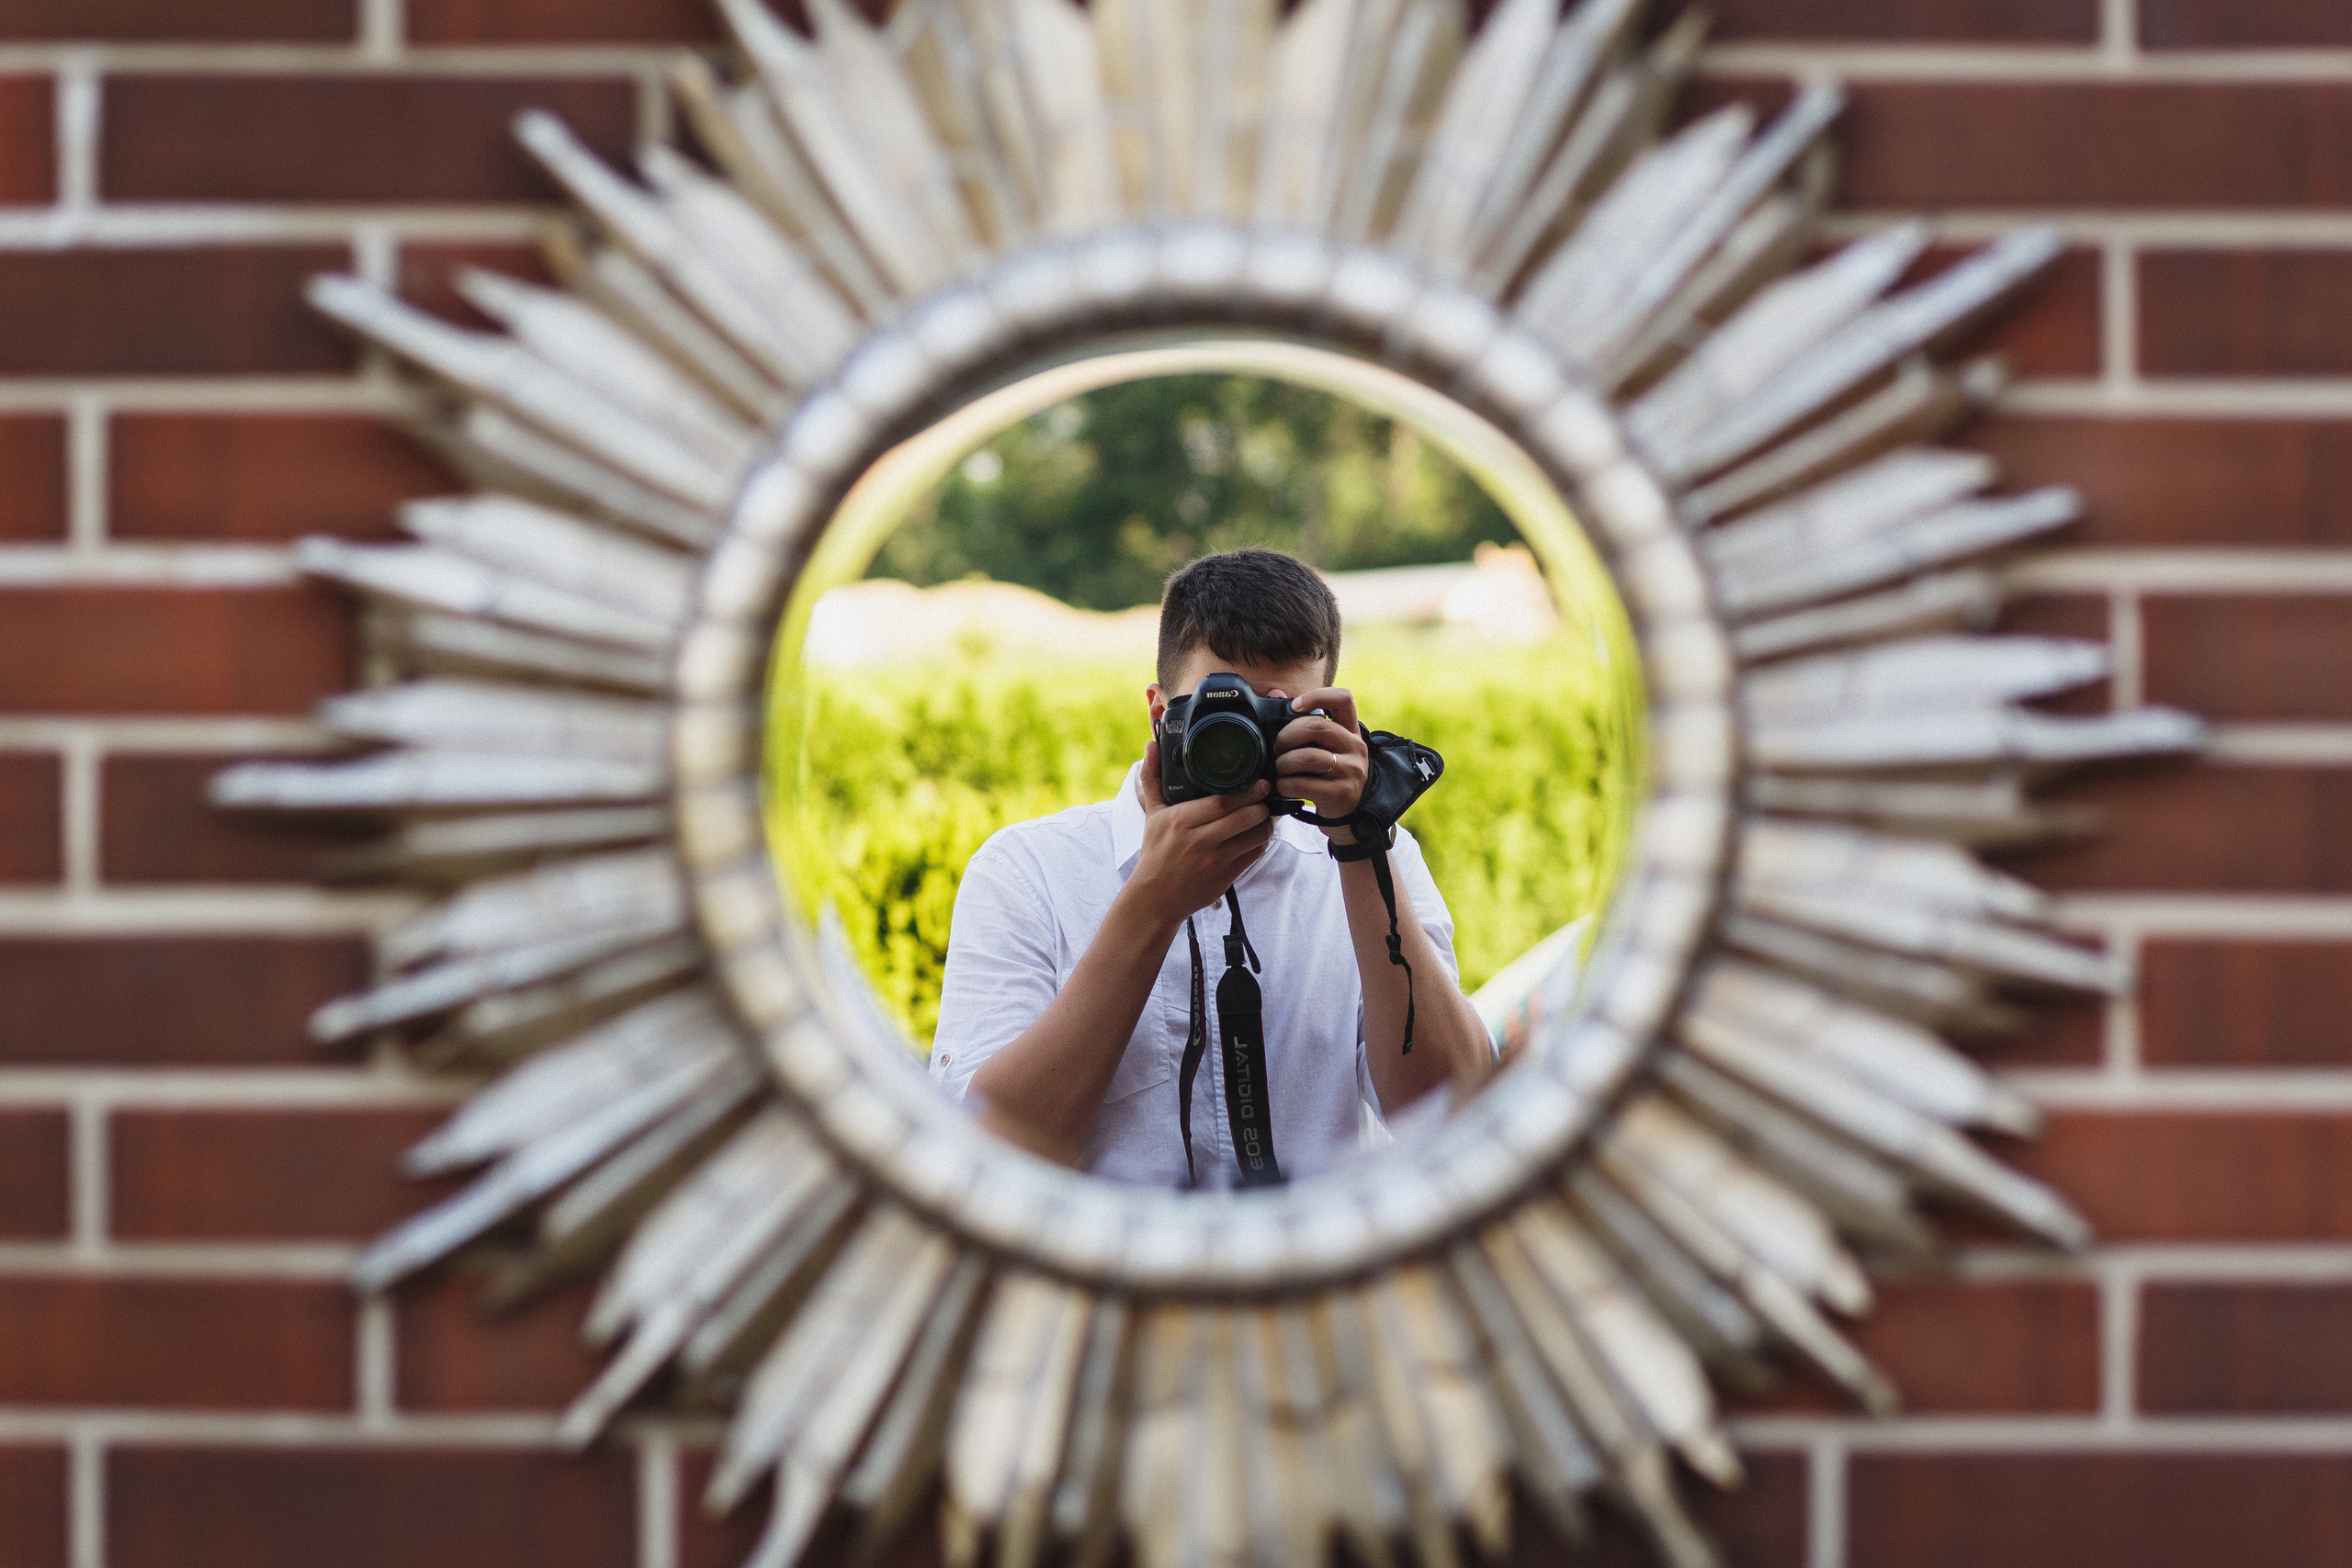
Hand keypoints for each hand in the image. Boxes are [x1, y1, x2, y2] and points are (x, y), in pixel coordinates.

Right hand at [1120, 740, 1276, 925]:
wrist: (1156, 897)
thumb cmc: (1155, 852)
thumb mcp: (1152, 815)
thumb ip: (1153, 778)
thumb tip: (1151, 746)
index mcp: (1180, 822)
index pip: (1220, 803)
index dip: (1245, 792)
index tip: (1259, 782)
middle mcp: (1199, 841)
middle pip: (1241, 817)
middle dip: (1261, 804)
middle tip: (1268, 793)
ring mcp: (1215, 860)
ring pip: (1254, 836)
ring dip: (1266, 823)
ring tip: (1267, 812)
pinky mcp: (1227, 876)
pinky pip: (1254, 854)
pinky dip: (1262, 841)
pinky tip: (1260, 832)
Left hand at [1270, 686, 1368, 835]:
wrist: (1347, 814)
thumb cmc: (1328, 774)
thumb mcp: (1322, 746)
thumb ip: (1302, 721)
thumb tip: (1275, 693)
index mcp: (1351, 730)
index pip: (1343, 698)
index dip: (1317, 696)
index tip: (1295, 706)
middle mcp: (1356, 747)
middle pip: (1317, 726)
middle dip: (1287, 735)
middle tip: (1278, 747)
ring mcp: (1352, 771)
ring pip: (1307, 757)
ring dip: (1283, 763)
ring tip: (1280, 769)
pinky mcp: (1342, 793)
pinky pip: (1303, 784)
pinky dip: (1285, 784)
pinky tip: (1284, 786)